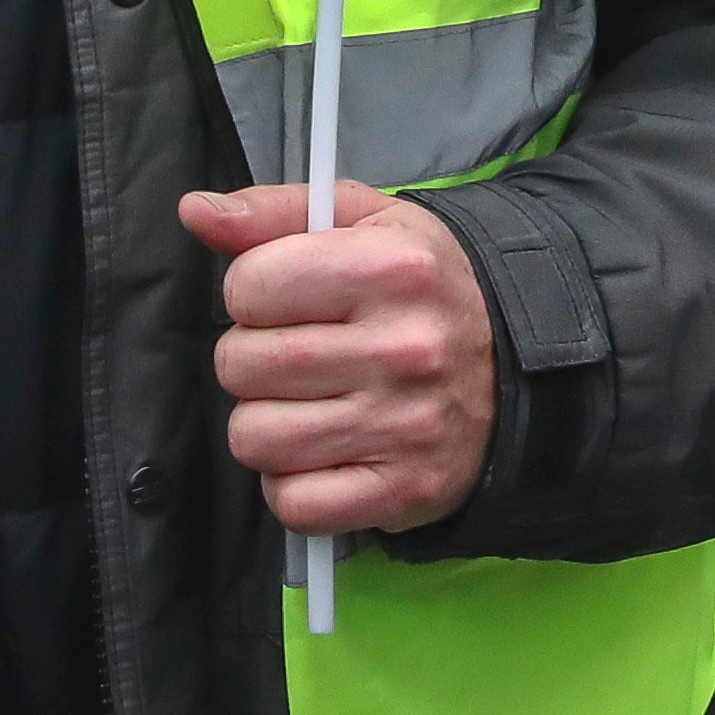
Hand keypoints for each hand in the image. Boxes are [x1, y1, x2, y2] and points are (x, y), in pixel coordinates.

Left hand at [178, 179, 497, 538]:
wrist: (518, 371)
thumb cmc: (422, 291)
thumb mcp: (365, 225)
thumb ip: (275, 213)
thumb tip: (196, 212)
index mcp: (391, 268)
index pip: (248, 286)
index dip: (253, 293)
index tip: (287, 300)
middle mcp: (403, 349)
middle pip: (241, 365)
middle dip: (252, 359)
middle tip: (299, 356)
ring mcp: (404, 427)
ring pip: (255, 438)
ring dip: (266, 424)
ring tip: (310, 404)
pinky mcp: (403, 492)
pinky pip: (293, 503)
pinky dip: (294, 483)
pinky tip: (326, 452)